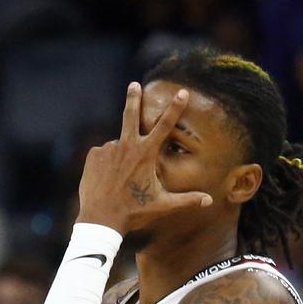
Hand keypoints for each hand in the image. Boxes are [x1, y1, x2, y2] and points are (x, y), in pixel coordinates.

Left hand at [76, 82, 212, 233]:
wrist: (101, 219)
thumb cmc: (134, 212)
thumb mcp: (163, 205)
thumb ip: (187, 200)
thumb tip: (210, 201)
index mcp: (146, 153)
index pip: (165, 125)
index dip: (175, 108)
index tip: (182, 92)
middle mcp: (126, 146)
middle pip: (130, 115)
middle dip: (134, 97)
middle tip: (134, 84)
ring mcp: (108, 149)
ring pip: (117, 147)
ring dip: (120, 158)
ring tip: (118, 180)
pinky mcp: (93, 156)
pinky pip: (102, 155)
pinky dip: (106, 163)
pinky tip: (106, 179)